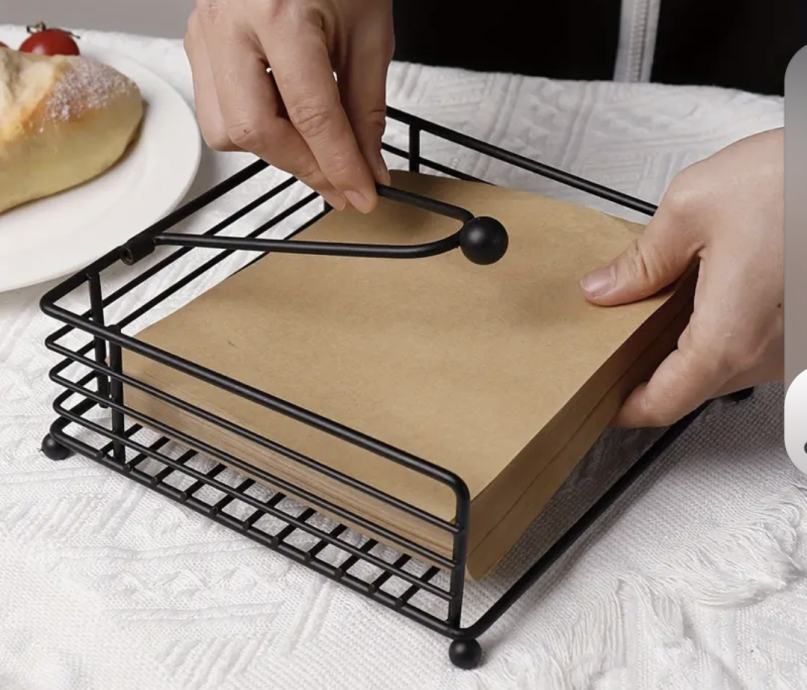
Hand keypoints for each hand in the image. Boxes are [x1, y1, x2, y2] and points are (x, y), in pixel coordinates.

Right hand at [184, 0, 393, 212]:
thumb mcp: (368, 30)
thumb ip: (366, 105)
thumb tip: (367, 163)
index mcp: (279, 13)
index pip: (312, 116)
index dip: (340, 166)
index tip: (361, 194)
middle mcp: (231, 23)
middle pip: (255, 131)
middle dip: (304, 167)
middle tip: (341, 182)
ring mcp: (205, 31)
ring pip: (226, 130)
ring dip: (276, 151)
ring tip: (314, 146)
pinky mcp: (197, 40)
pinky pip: (216, 108)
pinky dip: (256, 127)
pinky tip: (285, 119)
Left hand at [580, 128, 783, 426]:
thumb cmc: (795, 181)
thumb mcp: (691, 209)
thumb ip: (642, 260)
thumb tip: (606, 288)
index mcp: (730, 335)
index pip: (664, 402)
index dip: (626, 409)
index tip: (602, 402)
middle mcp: (770, 352)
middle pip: (693, 390)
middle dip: (650, 375)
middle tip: (615, 350)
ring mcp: (794, 345)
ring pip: (725, 370)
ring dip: (686, 353)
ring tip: (651, 316)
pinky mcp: (803, 330)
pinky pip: (753, 349)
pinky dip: (720, 335)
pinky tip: (702, 301)